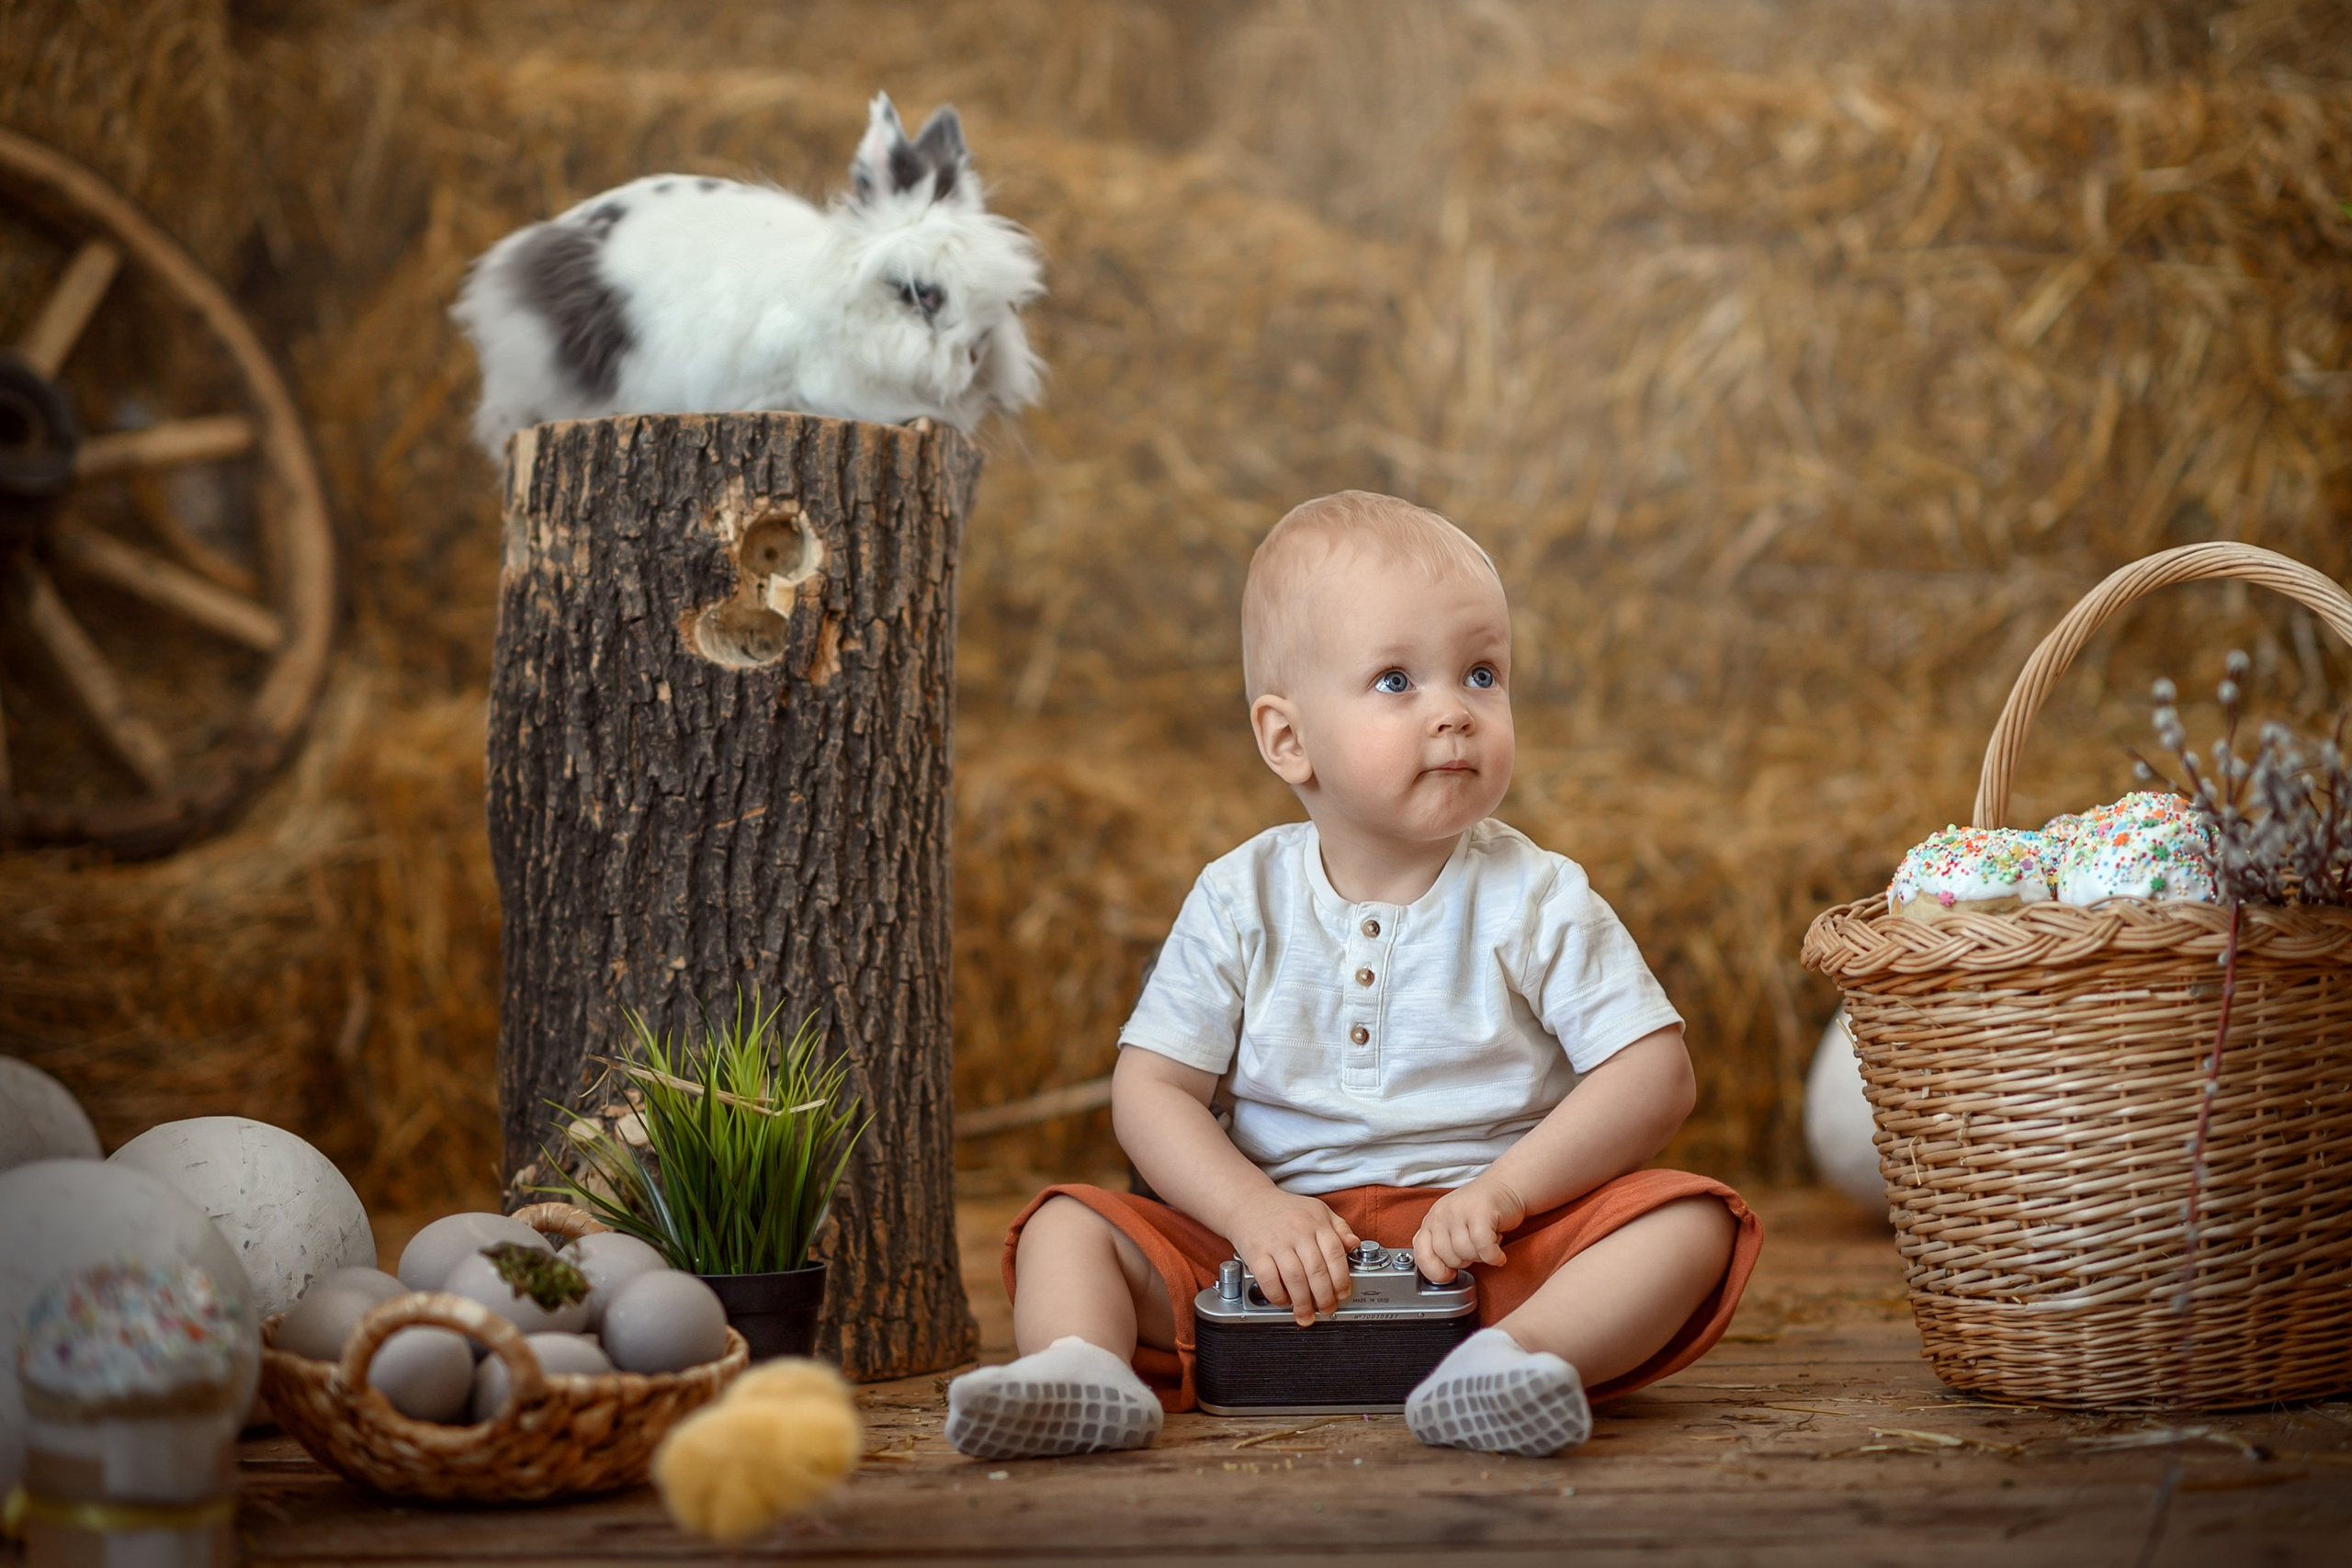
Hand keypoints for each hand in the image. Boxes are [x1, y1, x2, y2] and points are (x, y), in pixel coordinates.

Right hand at [1225, 1191, 1359, 1325]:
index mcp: (1316, 1222)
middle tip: (1327, 1309)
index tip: (1342, 1294)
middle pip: (1317, 1271)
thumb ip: (1340, 1228)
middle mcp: (1297, 1231)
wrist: (1248, 1202)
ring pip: (1295, 1278)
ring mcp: (1276, 1242)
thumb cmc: (1285, 1210)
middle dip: (1324, 1297)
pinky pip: (1269, 1279)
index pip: (1335, 1254)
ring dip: (1303, 1302)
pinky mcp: (1256, 1252)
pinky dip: (1278, 1295)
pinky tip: (1283, 1301)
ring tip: (1306, 1313)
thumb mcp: (1318, 1210)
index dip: (1342, 1279)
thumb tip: (1354, 1245)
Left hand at [1412, 1175, 1525, 1282]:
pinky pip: (1483, 1247)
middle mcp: (1441, 1213)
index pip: (1420, 1253)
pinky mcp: (1480, 1211)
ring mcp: (1459, 1211)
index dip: (1434, 1271)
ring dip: (1481, 1257)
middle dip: (1465, 1261)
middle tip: (1476, 1249)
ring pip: (1465, 1253)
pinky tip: (1498, 1255)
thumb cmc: (1480, 1211)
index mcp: (1431, 1220)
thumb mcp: (1453, 1226)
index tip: (1449, 1275)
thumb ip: (1443, 1245)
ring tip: (1487, 1244)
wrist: (1505, 1186)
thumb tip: (1442, 1275)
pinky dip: (1493, 1256)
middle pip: (1447, 1257)